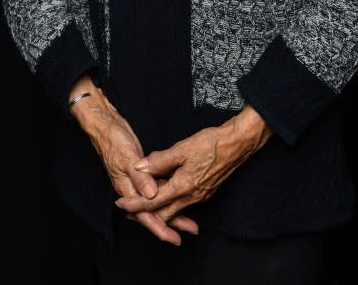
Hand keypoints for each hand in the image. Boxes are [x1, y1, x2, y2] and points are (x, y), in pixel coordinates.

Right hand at [69, 76, 198, 244]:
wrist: (107, 127)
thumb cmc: (114, 141)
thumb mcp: (127, 158)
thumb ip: (140, 177)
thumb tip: (151, 196)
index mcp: (126, 189)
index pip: (144, 215)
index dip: (159, 227)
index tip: (173, 237)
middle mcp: (133, 189)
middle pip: (153, 212)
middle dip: (171, 223)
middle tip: (190, 230)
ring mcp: (138, 182)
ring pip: (157, 202)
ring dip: (172, 210)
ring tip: (189, 220)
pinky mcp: (143, 173)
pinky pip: (157, 188)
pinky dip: (168, 194)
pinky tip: (179, 197)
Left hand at [114, 105, 271, 223]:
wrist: (237, 144)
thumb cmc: (211, 144)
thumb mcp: (182, 149)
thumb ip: (159, 161)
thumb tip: (139, 168)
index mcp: (183, 187)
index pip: (153, 203)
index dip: (135, 205)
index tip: (120, 205)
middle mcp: (192, 197)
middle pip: (163, 213)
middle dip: (144, 214)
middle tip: (128, 211)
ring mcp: (200, 196)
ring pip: (174, 209)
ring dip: (158, 209)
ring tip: (143, 203)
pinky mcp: (205, 191)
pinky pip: (183, 202)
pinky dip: (171, 202)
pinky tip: (165, 193)